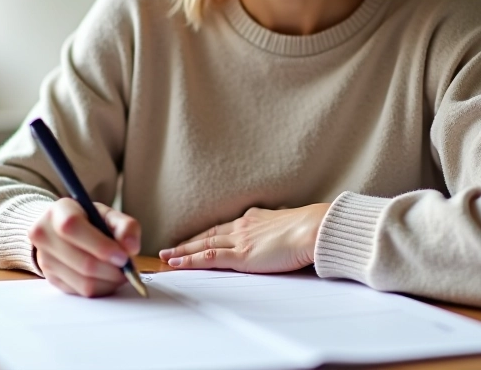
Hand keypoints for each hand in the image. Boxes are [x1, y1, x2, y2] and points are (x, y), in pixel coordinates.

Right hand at [28, 198, 140, 296]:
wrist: (62, 230)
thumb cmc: (89, 220)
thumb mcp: (108, 215)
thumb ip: (125, 226)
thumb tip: (131, 247)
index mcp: (58, 211)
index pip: (72, 227)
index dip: (100, 245)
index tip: (123, 256)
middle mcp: (44, 235)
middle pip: (82, 262)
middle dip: (112, 270)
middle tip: (128, 269)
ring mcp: (45, 259)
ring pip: (83, 282)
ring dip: (109, 282)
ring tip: (120, 273)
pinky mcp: (51, 279)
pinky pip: (81, 292)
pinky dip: (101, 288)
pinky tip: (107, 278)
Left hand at [159, 203, 330, 272]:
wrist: (313, 230)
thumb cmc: (310, 230)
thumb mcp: (291, 226)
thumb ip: (280, 231)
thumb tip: (284, 235)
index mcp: (254, 219)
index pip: (224, 227)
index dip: (208, 234)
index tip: (196, 238)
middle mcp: (242, 226)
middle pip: (208, 234)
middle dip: (188, 242)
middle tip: (171, 246)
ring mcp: (239, 240)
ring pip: (203, 245)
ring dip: (182, 251)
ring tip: (166, 256)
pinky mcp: (240, 255)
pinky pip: (208, 258)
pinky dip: (189, 260)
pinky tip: (176, 262)